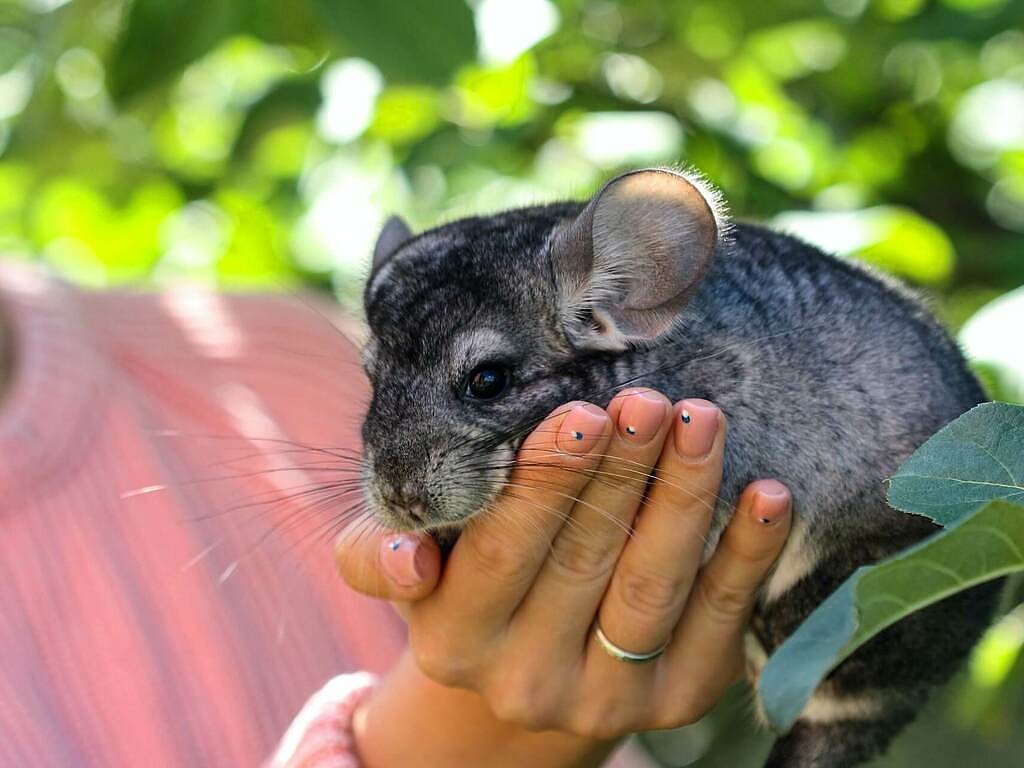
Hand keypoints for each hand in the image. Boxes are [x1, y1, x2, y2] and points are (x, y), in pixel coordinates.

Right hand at [339, 389, 791, 744]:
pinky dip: (746, 556)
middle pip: (582, 561)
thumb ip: (380, 554)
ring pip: (651, 588)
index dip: (544, 483)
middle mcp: (524, 681)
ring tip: (701, 420)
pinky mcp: (677, 701)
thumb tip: (409, 558)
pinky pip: (721, 624)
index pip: (500, 552)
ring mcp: (606, 700)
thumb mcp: (409, 568)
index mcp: (454, 638)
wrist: (525, 669)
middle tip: (648, 400)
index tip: (582, 414)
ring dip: (682, 497)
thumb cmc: (466, 583)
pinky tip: (767, 493)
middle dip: (620, 473)